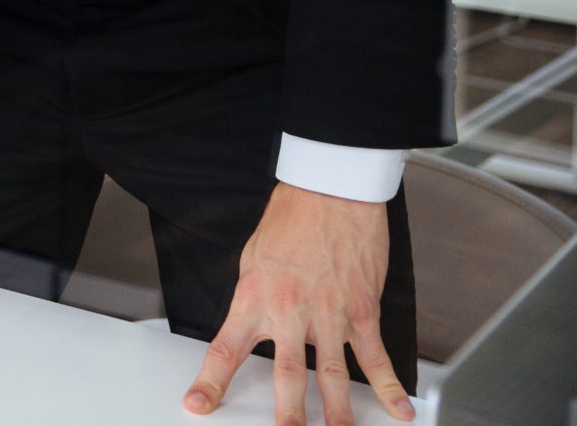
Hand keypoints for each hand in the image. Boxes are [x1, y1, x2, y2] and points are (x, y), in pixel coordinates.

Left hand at [184, 183, 411, 425]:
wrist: (330, 192)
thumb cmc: (290, 220)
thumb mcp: (253, 259)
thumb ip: (255, 300)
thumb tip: (253, 329)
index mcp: (254, 297)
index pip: (225, 348)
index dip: (210, 381)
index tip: (197, 405)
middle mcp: (289, 311)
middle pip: (286, 374)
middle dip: (286, 414)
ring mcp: (329, 314)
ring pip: (332, 376)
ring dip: (337, 413)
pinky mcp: (362, 311)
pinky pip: (375, 357)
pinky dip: (389, 387)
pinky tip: (398, 410)